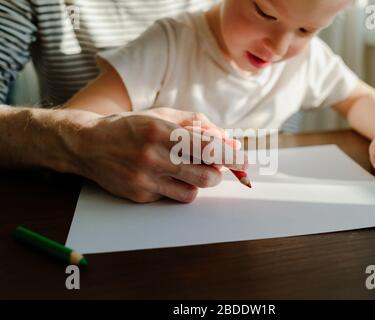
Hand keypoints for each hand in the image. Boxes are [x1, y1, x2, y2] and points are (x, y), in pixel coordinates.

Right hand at [75, 108, 246, 202]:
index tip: (242, 160)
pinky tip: (167, 176)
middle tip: (218, 167)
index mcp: (161, 130)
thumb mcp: (163, 114)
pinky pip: (172, 197)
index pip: (209, 147)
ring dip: (201, 182)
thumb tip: (229, 140)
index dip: (231, 156)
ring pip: (192, 192)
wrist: (88, 144)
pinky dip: (178, 188)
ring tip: (192, 170)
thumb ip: (198, 124)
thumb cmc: (131, 127)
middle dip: (220, 173)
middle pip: (206, 176)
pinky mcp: (139, 195)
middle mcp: (153, 156)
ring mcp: (145, 179)